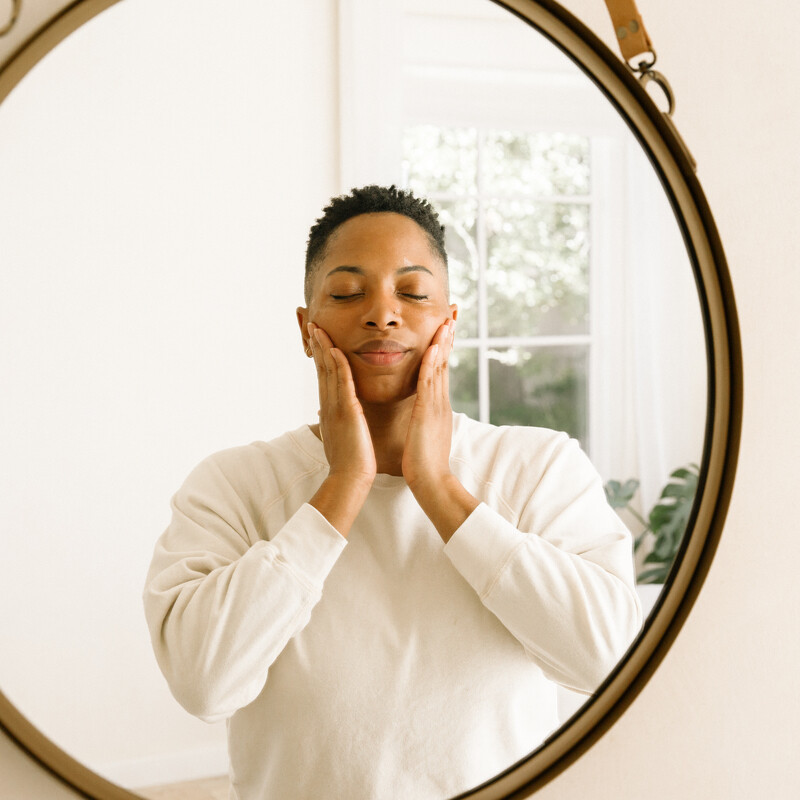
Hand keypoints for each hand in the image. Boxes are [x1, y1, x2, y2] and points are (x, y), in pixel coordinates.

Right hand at [308, 323, 376, 489]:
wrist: (351, 479)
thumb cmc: (349, 460)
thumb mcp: (338, 434)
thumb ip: (333, 419)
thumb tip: (325, 411)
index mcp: (329, 408)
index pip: (323, 375)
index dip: (319, 354)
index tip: (315, 336)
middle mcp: (328, 404)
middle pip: (320, 367)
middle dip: (316, 344)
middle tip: (310, 322)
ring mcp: (336, 407)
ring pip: (328, 371)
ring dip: (323, 347)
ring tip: (318, 327)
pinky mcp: (347, 412)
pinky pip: (342, 384)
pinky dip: (337, 365)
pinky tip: (336, 349)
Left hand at [402, 319, 455, 490]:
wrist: (431, 482)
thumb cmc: (424, 461)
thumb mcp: (426, 432)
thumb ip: (426, 418)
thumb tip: (425, 411)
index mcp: (437, 404)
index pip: (440, 369)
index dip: (443, 346)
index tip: (445, 326)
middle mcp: (440, 401)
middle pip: (444, 362)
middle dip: (448, 337)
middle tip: (452, 313)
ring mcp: (435, 406)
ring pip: (439, 368)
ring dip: (442, 343)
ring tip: (446, 320)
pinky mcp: (427, 414)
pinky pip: (429, 385)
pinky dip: (431, 365)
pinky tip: (432, 348)